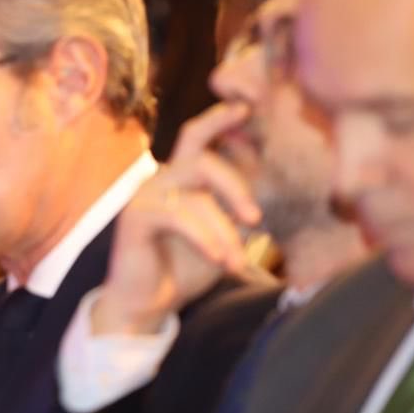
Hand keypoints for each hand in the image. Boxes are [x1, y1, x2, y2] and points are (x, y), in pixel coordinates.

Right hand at [93, 103, 260, 335]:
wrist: (147, 305)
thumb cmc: (186, 267)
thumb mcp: (223, 234)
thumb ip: (239, 210)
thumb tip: (278, 190)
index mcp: (182, 176)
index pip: (200, 135)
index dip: (221, 117)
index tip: (248, 107)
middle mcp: (161, 177)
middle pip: (201, 155)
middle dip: (234, 184)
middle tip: (256, 218)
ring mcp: (144, 194)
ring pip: (196, 193)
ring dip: (224, 230)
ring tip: (237, 262)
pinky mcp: (135, 216)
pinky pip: (178, 216)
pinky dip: (205, 238)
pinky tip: (220, 260)